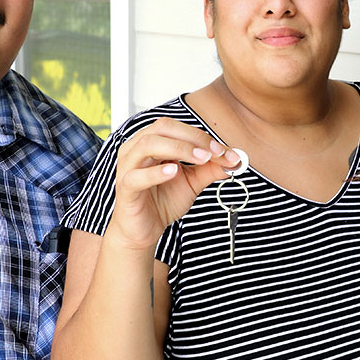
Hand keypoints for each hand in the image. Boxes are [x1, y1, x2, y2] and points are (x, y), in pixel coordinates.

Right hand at [106, 119, 240, 251]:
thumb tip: (234, 160)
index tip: (225, 151)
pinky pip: (137, 176)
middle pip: (163, 128)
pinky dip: (156, 172)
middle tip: (215, 152)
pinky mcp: (125, 187)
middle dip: (193, 137)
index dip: (203, 136)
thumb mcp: (192, 182)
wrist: (144, 231)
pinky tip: (173, 171)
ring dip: (179, 148)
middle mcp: (137, 148)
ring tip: (201, 159)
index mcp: (153, 141)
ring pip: (148, 144)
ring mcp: (128, 166)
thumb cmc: (163, 201)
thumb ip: (210, 169)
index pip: (178, 128)